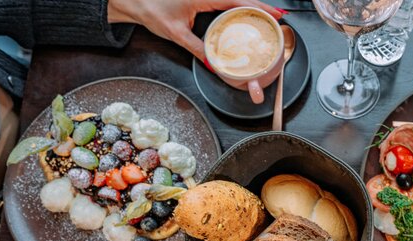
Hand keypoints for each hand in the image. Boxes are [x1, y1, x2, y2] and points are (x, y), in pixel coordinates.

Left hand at [108, 0, 284, 60]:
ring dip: (250, 8)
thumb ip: (197, 49)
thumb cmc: (151, 9)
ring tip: (266, 19)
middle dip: (260, 8)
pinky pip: (225, 3)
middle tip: (277, 19)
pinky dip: (238, 9)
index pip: (238, 1)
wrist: (135, 0)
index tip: (275, 15)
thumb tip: (214, 63)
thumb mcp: (176, 33)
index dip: (259, 8)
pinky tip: (244, 18)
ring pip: (234, 0)